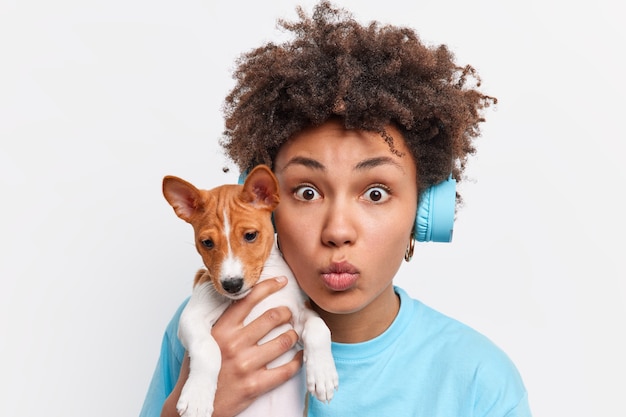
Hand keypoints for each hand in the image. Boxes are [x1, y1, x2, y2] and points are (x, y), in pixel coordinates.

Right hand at [160, 277, 302, 416]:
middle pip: (272, 317)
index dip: (268, 287)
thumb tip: (233, 296)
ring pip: (283, 341)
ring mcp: (245, 365)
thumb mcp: (203, 340)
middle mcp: (234, 344)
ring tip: (293, 334)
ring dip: (293, 335)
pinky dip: (297, 361)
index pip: (248, 299)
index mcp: (221, 330)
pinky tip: (299, 356)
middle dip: (287, 312)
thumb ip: (219, 321)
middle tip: (290, 313)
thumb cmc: (202, 370)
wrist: (195, 407)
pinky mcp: (254, 386)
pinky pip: (286, 370)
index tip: (281, 281)